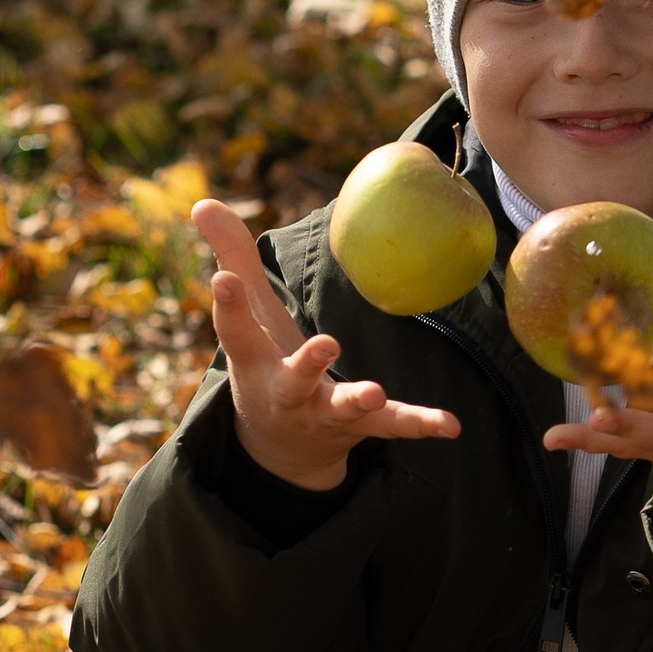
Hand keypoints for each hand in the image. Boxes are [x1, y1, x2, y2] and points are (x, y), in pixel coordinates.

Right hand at [193, 200, 459, 491]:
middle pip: (295, 380)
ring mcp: (326, 414)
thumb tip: (201, 203)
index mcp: (257, 362)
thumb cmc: (265, 364)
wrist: (282, 448)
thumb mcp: (249, 317)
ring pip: (341, 409)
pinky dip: (420, 425)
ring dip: (358, 401)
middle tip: (326, 344)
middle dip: (309, 363)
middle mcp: (289, 393)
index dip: (229, 305)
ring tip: (375, 393)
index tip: (223, 279)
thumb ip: (233, 258)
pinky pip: (393, 428)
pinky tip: (451, 425)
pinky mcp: (363, 427)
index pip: (237, 332)